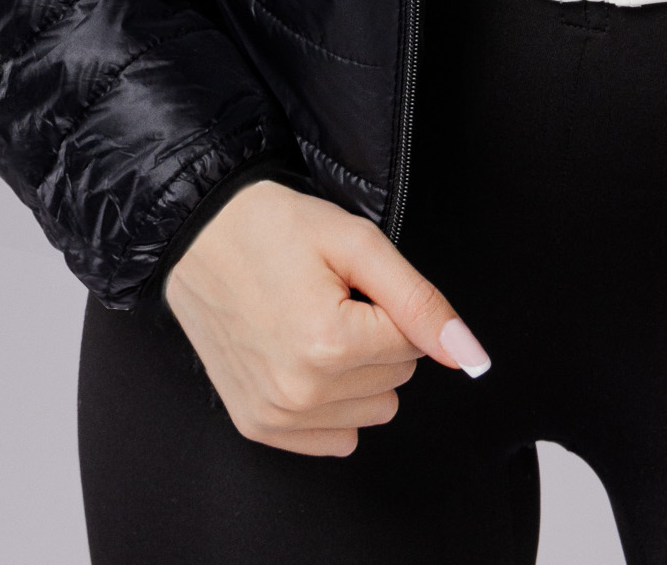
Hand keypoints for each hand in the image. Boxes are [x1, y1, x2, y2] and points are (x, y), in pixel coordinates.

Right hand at [162, 179, 489, 454]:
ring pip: (373, 410)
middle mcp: (301, 393)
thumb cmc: (274, 229)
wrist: (197, 235)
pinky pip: (337, 437)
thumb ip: (419, 302)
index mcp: (328, 344)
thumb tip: (469, 356)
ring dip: (357, 371)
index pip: (413, 345)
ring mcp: (276, 416)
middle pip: (396, 379)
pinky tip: (302, 357)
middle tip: (330, 297)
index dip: (390, 305)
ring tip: (313, 323)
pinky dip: (332, 401)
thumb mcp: (357, 243)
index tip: (350, 282)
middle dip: (377, 337)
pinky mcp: (257, 426)